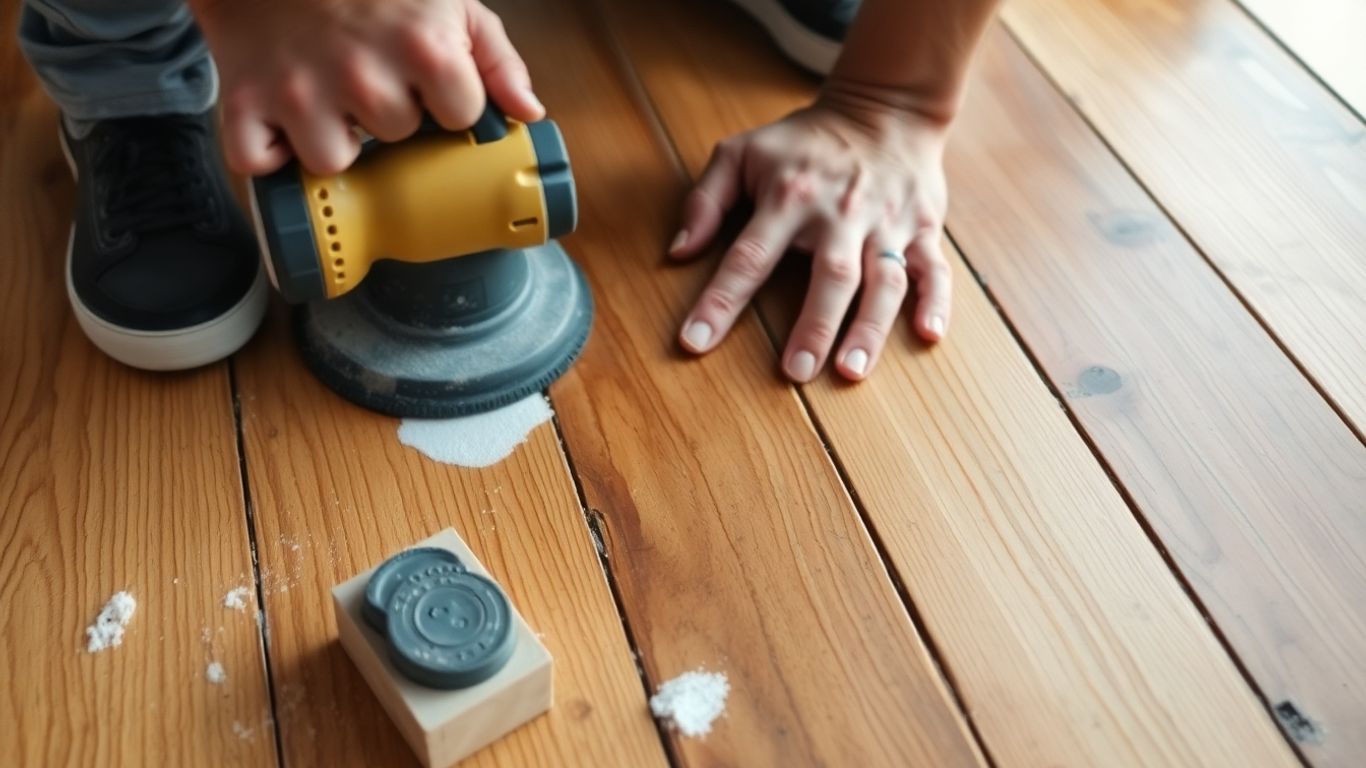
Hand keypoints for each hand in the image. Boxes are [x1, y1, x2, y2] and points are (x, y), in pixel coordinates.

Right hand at [194, 0, 543, 175]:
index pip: (460, 119)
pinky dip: (265, 151)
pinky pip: (257, 164)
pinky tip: (278, 118)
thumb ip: (495, 58)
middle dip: (386, 115)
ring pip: (332, 162)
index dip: (444, 101)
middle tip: (365, 73)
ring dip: (330, 138)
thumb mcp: (448, 0)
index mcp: (424, 48)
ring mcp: (300, 92)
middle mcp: (363, 75)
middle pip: (397, 140)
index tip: (425, 79)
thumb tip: (527, 113)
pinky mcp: (244, 102)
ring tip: (324, 95)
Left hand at [671, 95, 952, 381]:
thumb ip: (705, 200)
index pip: (748, 257)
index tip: (695, 343)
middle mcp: (840, 215)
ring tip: (852, 370)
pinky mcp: (923, 229)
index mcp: (789, 197)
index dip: (720, 302)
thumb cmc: (804, 141)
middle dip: (813, 327)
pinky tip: (929, 335)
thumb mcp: (741, 152)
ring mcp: (886, 224)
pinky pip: (934, 270)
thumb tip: (678, 252)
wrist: (883, 109)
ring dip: (869, 327)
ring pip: (883, 281)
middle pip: (829, 276)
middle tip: (796, 373)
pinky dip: (936, 302)